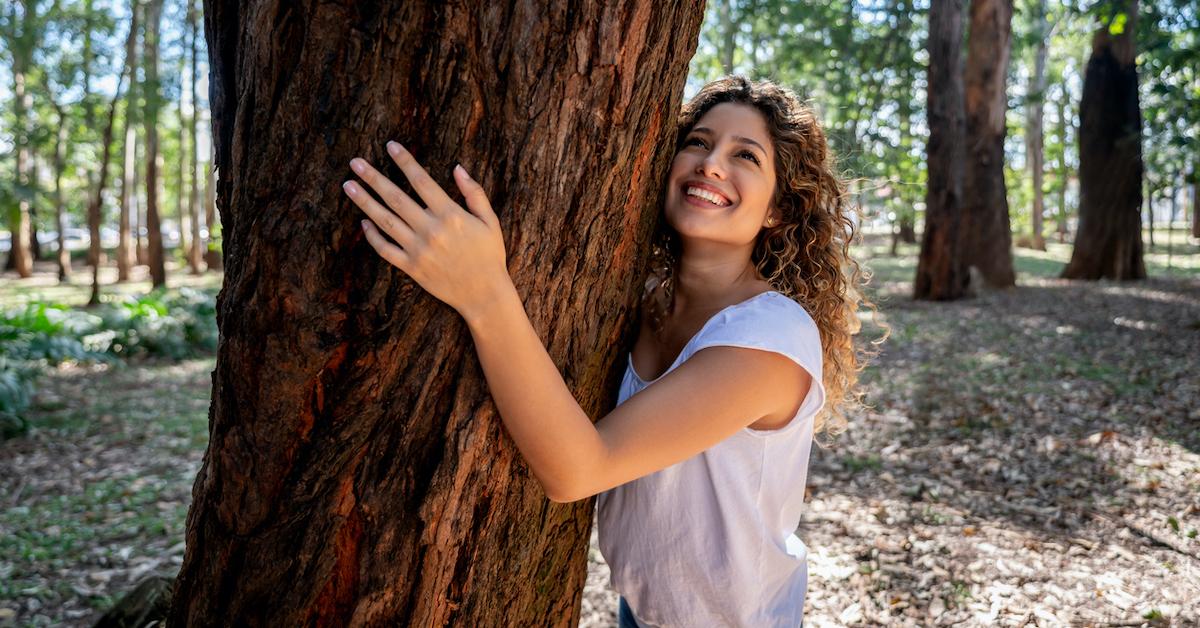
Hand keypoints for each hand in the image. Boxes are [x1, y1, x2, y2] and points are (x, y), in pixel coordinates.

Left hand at [343, 141, 511, 319]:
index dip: (405, 161)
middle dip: (374, 178)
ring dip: (365, 202)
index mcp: (451, 215)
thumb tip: (457, 167)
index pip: (422, 181)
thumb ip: (474, 193)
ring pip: (385, 221)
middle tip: (355, 163)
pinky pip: (386, 250)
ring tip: (348, 186)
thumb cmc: (489, 255)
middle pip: (396, 198)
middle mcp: (431, 230)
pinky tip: (364, 223)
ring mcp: (419, 250)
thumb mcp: (490, 221)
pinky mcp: (412, 267)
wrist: (484, 294)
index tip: (390, 146)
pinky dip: (373, 237)